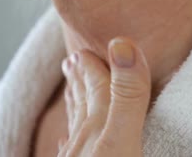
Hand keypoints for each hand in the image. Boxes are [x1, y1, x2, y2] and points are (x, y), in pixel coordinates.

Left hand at [58, 37, 151, 156]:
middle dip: (82, 78)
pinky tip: (65, 139)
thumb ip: (126, 98)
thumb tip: (122, 44)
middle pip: (84, 102)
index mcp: (99, 125)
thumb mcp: (121, 140)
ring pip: (76, 124)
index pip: (98, 86)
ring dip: (76, 103)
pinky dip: (72, 137)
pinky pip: (70, 149)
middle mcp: (83, 139)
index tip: (86, 47)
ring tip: (70, 87)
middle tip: (74, 58)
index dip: (94, 65)